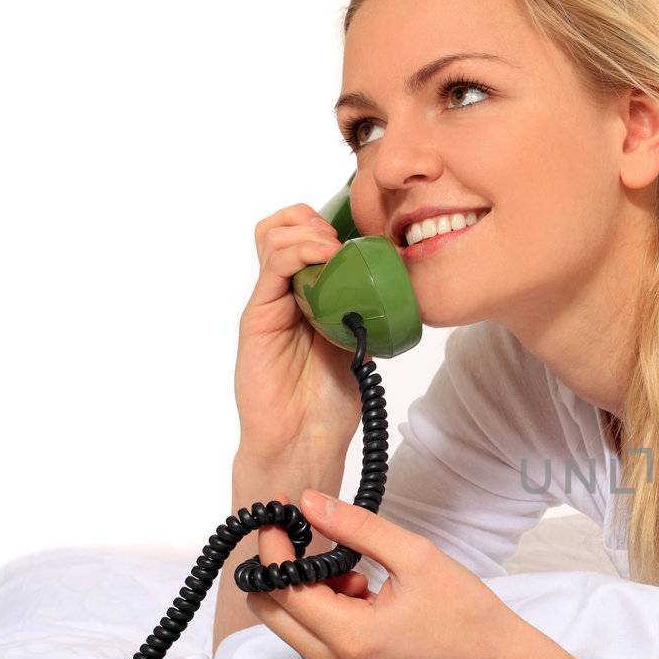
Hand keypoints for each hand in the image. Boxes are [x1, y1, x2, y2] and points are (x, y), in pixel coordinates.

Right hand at [236, 204, 362, 462]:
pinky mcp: (258, 317)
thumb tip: (400, 288)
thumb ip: (369, 314)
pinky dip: (298, 250)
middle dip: (313, 218)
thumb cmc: (331, 400)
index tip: (361, 236)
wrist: (305, 439)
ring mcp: (269, 302)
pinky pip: (271, 267)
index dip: (329, 224)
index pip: (306, 236)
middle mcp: (285, 293)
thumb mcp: (363, 345)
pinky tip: (324, 256)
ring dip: (307, 229)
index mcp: (309, 295)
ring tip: (334, 249)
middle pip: (282, 226)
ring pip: (271, 236)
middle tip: (344, 240)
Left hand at [244, 489, 530, 658]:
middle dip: (285, 571)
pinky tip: (364, 600)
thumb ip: (356, 526)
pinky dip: (323, 612)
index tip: (281, 516)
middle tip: (319, 544)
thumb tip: (308, 502)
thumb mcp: (415, 555)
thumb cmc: (463, 611)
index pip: (282, 588)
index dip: (274, 548)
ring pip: (288, 624)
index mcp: (350, 638)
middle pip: (270, 611)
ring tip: (361, 579)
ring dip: (309, 592)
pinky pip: (308, 639)